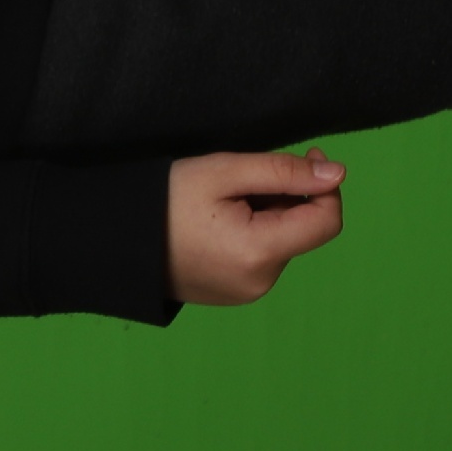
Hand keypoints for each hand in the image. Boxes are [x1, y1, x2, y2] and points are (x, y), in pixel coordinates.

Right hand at [167, 149, 347, 304]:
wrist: (114, 242)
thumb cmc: (164, 201)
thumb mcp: (223, 171)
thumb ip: (283, 171)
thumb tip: (337, 174)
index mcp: (259, 253)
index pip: (327, 220)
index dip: (326, 185)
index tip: (309, 156)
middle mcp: (261, 282)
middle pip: (302, 230)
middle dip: (286, 198)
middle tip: (243, 178)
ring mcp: (247, 293)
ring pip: (282, 242)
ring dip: (269, 215)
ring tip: (222, 203)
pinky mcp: (235, 294)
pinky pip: (262, 258)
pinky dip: (253, 235)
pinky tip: (218, 224)